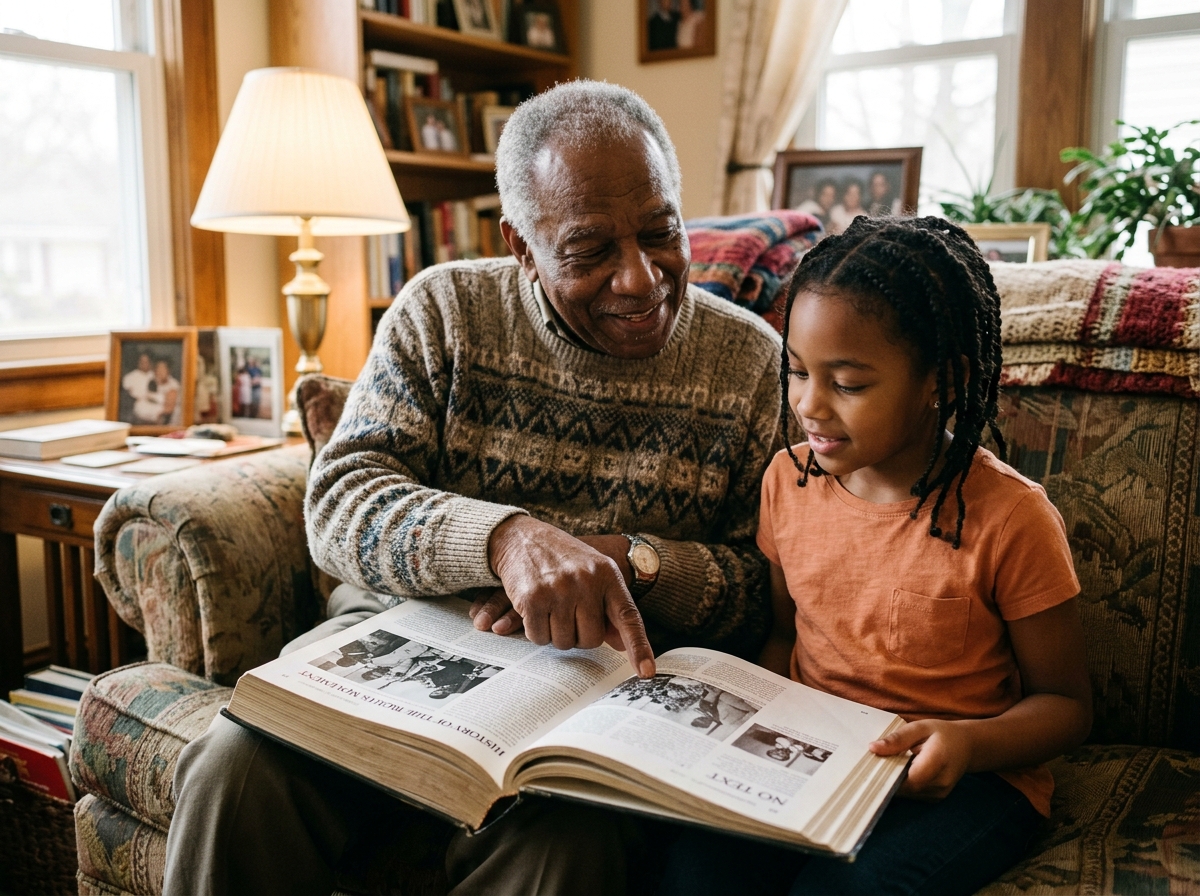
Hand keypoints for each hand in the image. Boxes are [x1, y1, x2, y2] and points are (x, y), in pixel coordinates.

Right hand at [484, 517, 654, 676]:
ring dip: (555, 634)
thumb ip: (609, 609)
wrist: (522, 537)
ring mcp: (559, 589)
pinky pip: (539, 637)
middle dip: (578, 636)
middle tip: (568, 615)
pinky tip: (534, 609)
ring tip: (550, 608)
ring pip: (564, 642)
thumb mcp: (593, 575)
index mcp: (607, 575)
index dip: (639, 647)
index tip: (647, 672)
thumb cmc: (563, 560)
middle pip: (591, 640)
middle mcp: (586, 581)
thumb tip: (623, 645)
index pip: (628, 617)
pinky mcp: (532, 598)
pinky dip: (535, 631)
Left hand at [868, 719, 973, 799]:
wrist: (967, 746)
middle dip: (888, 778)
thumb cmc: (943, 734)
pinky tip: (901, 772)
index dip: (888, 776)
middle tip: (875, 765)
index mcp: (938, 761)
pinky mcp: (936, 798)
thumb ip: (898, 739)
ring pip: (908, 794)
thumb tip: (873, 748)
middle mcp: (941, 782)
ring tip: (890, 765)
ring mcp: (940, 793)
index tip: (872, 767)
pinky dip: (904, 785)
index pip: (908, 779)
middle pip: (906, 789)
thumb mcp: (920, 727)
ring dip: (895, 782)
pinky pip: (913, 794)